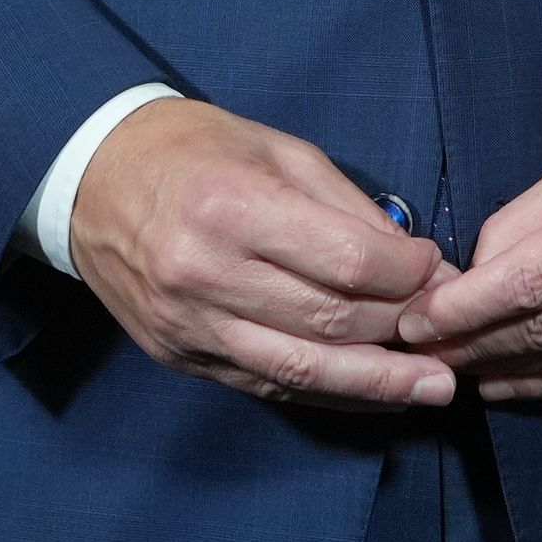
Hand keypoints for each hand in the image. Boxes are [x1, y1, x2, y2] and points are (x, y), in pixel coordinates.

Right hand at [71, 98, 459, 407]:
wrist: (92, 178)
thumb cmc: (195, 151)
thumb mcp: (278, 149)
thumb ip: (346, 206)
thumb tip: (415, 258)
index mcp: (233, 207)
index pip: (345, 260)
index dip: (407, 272)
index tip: (437, 268)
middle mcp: (206, 273)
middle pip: (328, 319)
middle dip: (401, 326)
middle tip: (449, 326)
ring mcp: (188, 323)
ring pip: (299, 368)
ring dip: (376, 383)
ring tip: (433, 387)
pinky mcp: (179, 356)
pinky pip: (264, 384)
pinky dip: (325, 390)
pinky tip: (372, 392)